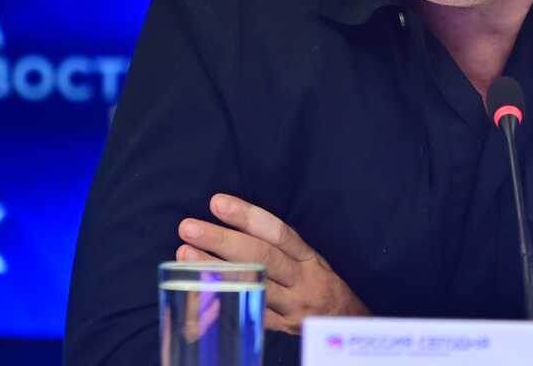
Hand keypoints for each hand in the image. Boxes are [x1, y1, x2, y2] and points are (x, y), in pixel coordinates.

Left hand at [177, 193, 368, 334]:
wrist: (347, 323)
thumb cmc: (320, 284)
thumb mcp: (310, 260)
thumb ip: (280, 246)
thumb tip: (237, 223)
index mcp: (308, 257)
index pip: (277, 232)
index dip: (247, 216)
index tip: (217, 203)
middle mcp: (302, 280)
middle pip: (261, 257)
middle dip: (222, 240)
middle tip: (189, 227)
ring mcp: (291, 306)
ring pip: (252, 285)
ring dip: (215, 269)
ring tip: (185, 254)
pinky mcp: (280, 329)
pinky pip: (248, 315)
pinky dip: (222, 304)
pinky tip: (196, 293)